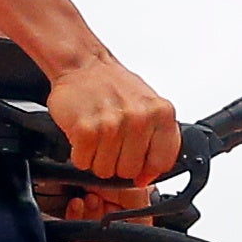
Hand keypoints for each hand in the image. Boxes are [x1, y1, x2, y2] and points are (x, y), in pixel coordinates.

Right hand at [46, 52, 177, 192]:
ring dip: (96, 158)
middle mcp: (139, 118)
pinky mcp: (86, 130)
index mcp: (161, 113)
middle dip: (117, 162)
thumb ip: (158, 139)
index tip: (138, 163)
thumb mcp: (148, 106)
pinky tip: (84, 135)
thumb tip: (148, 177)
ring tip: (97, 136)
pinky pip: (83, 162)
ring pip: (105, 171)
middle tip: (111, 141)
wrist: (83, 65)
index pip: (162, 163)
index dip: (147, 168)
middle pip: (129, 171)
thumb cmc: (114, 86)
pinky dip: (80, 154)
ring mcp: (112, 125)